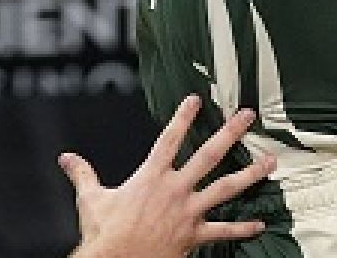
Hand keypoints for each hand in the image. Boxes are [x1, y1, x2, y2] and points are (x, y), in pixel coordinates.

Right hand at [62, 96, 273, 257]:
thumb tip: (66, 158)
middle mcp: (174, 189)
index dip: (183, 117)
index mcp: (151, 177)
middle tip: (248, 116)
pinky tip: (260, 223)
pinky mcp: (194, 236)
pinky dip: (243, 228)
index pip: (170, 138)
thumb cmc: (105, 234)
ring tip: (270, 162)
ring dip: (250, 174)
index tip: (197, 99)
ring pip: (225, 188)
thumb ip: (82, 174)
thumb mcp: (91, 199)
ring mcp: (188, 212)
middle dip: (230, 133)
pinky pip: (224, 231)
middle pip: (208, 155)